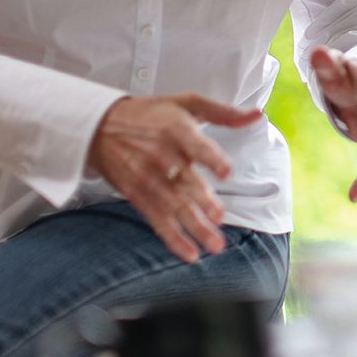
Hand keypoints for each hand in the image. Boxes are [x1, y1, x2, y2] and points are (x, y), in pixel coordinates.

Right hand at [87, 93, 261, 262]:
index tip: (226, 173)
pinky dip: (173, 238)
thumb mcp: (186, 103)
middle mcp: (162, 155)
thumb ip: (224, 112)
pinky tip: (190, 253)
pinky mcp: (137, 194)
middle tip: (219, 217)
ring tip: (214, 244)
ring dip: (195, 227)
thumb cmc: (150, 113)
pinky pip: (157, 219)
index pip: (196, 146)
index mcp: (176, 130)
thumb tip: (257, 115)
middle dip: (203, 201)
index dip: (211, 159)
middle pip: (185, 182)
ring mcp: (148, 177)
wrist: (99, 125)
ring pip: (174, 206)